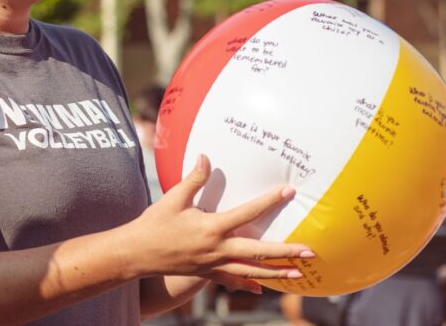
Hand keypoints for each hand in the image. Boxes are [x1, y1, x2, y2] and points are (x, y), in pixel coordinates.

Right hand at [124, 154, 312, 282]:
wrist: (136, 254)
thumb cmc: (154, 224)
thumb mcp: (173, 198)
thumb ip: (193, 179)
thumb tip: (205, 157)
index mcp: (211, 228)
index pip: (247, 213)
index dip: (269, 201)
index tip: (288, 192)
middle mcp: (217, 250)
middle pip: (259, 252)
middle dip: (286, 252)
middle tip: (310, 251)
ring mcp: (213, 266)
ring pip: (251, 271)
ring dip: (277, 273)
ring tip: (299, 274)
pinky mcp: (206, 275)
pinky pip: (232, 281)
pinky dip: (248, 284)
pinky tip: (260, 289)